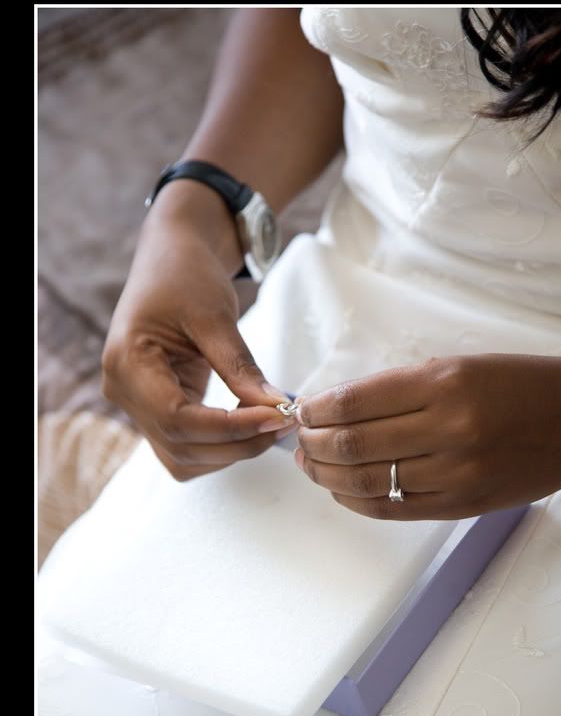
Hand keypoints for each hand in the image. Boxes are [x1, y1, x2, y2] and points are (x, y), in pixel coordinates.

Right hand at [102, 193, 295, 480]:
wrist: (171, 257)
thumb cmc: (186, 274)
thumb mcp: (215, 316)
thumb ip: (241, 368)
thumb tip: (276, 409)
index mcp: (126, 362)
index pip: (177, 418)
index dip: (229, 427)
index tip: (276, 417)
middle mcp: (123, 391)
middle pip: (180, 446)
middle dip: (236, 444)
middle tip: (284, 423)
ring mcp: (136, 404)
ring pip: (182, 458)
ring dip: (230, 451)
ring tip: (271, 424)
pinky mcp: (155, 410)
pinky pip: (186, 447)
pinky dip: (221, 445)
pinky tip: (251, 425)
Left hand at [293, 348, 560, 519]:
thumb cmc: (519, 385)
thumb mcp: (458, 366)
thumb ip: (399, 389)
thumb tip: (337, 408)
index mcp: (443, 384)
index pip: (354, 402)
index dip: (317, 409)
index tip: (302, 409)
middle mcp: (447, 430)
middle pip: (351, 445)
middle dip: (311, 444)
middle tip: (298, 439)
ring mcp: (455, 474)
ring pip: (365, 483)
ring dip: (325, 476)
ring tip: (310, 465)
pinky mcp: (461, 506)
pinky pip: (393, 510)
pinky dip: (356, 502)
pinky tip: (342, 491)